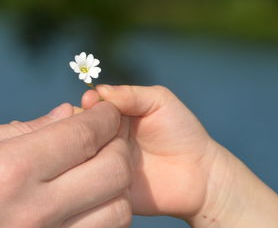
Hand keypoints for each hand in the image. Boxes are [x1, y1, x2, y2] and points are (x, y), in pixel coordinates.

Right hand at [0, 102, 133, 227]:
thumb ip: (19, 128)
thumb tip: (65, 113)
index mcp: (7, 171)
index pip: (81, 137)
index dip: (103, 117)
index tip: (105, 109)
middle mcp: (33, 212)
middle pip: (111, 172)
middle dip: (117, 144)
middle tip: (106, 133)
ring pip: (117, 212)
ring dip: (116, 183)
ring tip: (97, 166)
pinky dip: (103, 213)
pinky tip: (86, 198)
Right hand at [83, 85, 277, 226]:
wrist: (200, 176)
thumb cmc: (182, 132)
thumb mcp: (160, 102)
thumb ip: (131, 94)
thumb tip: (99, 89)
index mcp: (112, 117)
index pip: (86, 109)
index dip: (85, 105)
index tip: (89, 102)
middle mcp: (103, 140)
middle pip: (77, 131)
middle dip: (78, 127)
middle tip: (89, 127)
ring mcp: (103, 164)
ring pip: (78, 155)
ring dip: (82, 151)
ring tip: (96, 149)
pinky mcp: (106, 188)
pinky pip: (88, 181)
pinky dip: (87, 174)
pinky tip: (96, 171)